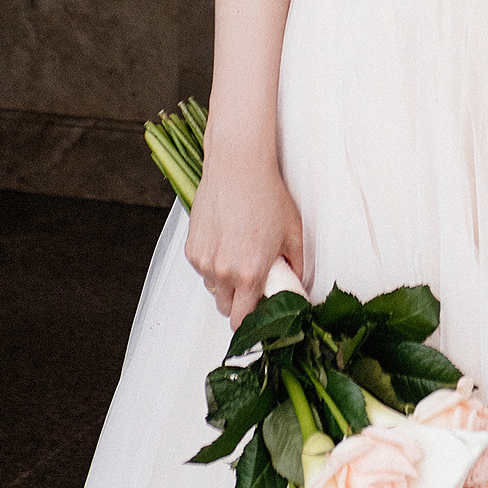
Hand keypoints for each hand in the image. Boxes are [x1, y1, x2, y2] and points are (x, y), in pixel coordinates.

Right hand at [185, 150, 308, 327]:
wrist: (238, 167)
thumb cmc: (266, 195)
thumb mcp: (293, 232)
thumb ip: (296, 267)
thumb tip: (296, 284)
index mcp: (250, 273)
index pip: (242, 320)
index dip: (251, 321)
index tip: (258, 313)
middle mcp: (223, 272)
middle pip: (225, 309)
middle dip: (239, 302)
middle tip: (252, 282)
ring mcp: (204, 261)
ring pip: (213, 288)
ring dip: (225, 283)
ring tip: (240, 255)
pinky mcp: (191, 248)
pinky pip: (202, 269)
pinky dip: (212, 264)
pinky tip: (226, 241)